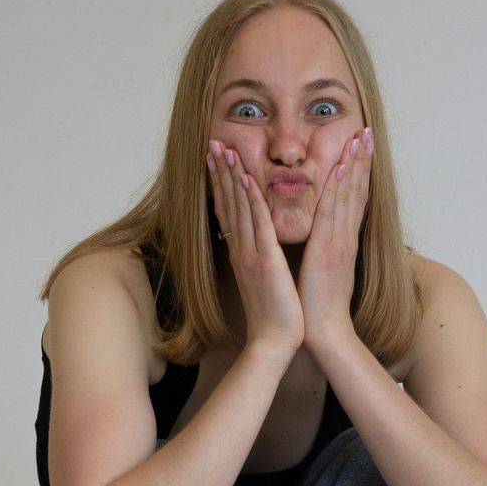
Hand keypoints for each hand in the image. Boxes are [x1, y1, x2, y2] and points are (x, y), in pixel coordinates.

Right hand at [207, 138, 304, 354]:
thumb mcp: (263, 282)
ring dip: (231, 176)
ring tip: (223, 149)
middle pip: (227, 203)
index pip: (229, 212)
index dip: (221, 185)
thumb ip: (258, 261)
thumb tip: (259, 249)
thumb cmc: (274, 315)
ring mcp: (251, 254)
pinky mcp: (265, 260)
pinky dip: (251, 199)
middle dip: (220, 172)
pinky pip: (257, 223)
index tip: (216, 161)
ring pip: (239, 207)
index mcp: (243, 254)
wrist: (274, 342)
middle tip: (212, 143)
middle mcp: (242, 250)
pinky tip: (246, 177)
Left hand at [297, 126, 372, 346]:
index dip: (360, 173)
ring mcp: (339, 242)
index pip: (355, 200)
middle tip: (366, 132)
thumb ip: (328, 250)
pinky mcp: (328, 249)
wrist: (324, 330)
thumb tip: (326, 238)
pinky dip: (337, 189)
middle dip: (362, 160)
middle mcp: (346, 237)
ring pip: (348, 196)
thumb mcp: (327, 270)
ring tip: (358, 138)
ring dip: (354, 165)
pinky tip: (339, 167)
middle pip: (357, 191)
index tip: (362, 149)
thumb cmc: (320, 304)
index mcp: (344, 241)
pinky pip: (332, 212)